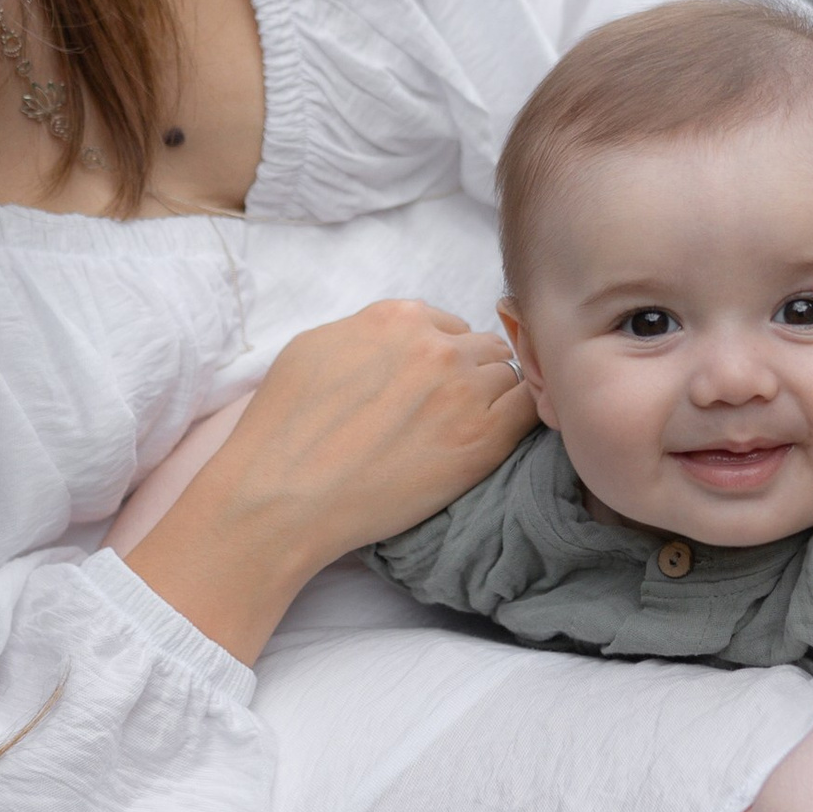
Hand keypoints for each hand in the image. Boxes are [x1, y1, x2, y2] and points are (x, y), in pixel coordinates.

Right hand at [216, 300, 532, 559]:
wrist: (285, 493)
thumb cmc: (285, 427)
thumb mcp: (315, 348)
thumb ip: (367, 331)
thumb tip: (397, 341)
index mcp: (396, 318)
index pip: (448, 325)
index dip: (441, 356)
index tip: (428, 386)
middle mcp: (436, 346)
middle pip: (483, 348)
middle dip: (469, 375)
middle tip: (445, 414)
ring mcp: (464, 391)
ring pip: (506, 379)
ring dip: (491, 401)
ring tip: (459, 434)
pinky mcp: (483, 440)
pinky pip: (527, 412)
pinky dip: (517, 421)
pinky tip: (491, 441)